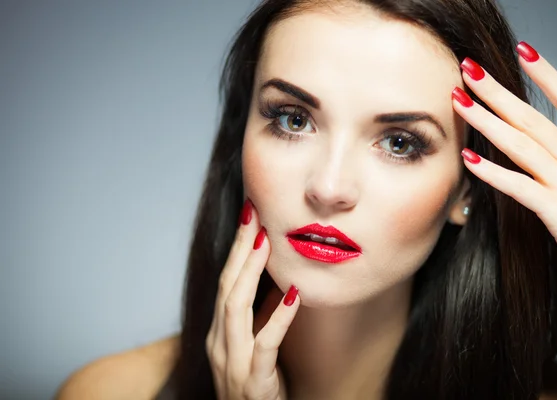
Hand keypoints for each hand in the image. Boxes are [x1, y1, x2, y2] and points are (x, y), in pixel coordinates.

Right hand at [206, 200, 300, 398]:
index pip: (226, 282)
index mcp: (220, 333)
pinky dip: (278, 317)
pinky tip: (294, 295)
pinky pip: (265, 344)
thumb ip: (262, 316)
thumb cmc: (258, 387)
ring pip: (236, 309)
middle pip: (227, 287)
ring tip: (266, 242)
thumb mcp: (257, 347)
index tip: (250, 216)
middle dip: (240, 248)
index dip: (236, 248)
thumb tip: (278, 281)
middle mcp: (220, 344)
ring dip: (250, 272)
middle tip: (254, 213)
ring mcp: (233, 362)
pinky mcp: (253, 381)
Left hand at [451, 42, 556, 303]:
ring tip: (458, 101)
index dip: (549, 74)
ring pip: (521, 145)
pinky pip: (520, 187)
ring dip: (486, 121)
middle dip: (497, 91)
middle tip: (468, 68)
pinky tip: (467, 158)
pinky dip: (492, 172)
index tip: (523, 49)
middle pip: (534, 118)